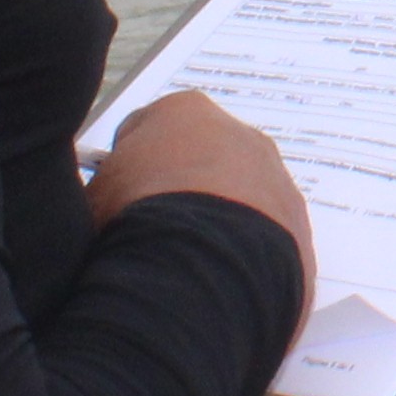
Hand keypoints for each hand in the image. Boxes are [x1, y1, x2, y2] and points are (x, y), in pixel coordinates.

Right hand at [92, 89, 315, 307]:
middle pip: (209, 160)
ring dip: (224, 224)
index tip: (123, 199)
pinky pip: (270, 240)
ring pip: (247, 200)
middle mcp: (242, 136)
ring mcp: (279, 182)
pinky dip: (249, 258)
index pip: (153, 129)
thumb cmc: (134, 217)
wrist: (198, 269)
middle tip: (161, 232)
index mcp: (186, 112)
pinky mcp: (301, 230)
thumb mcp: (94, 193)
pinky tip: (222, 283)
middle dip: (188, 190)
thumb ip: (107, 185)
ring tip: (192, 264)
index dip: (133, 167)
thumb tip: (109, 203)